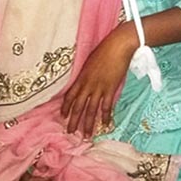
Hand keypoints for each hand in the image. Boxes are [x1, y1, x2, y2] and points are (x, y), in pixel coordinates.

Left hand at [60, 22, 136, 137]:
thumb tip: (86, 81)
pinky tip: (105, 124)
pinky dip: (105, 117)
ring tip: (86, 135)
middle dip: (74, 120)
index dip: (66, 107)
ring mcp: (99, 87)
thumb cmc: (105, 50)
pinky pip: (106, 106)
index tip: (63, 116)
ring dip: (88, 124)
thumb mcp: (90, 61)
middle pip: (78, 106)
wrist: (117, 45)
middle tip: (70, 132)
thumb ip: (87, 73)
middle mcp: (88, 84)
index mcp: (81, 77)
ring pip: (91, 110)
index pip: (70, 96)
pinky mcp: (110, 89)